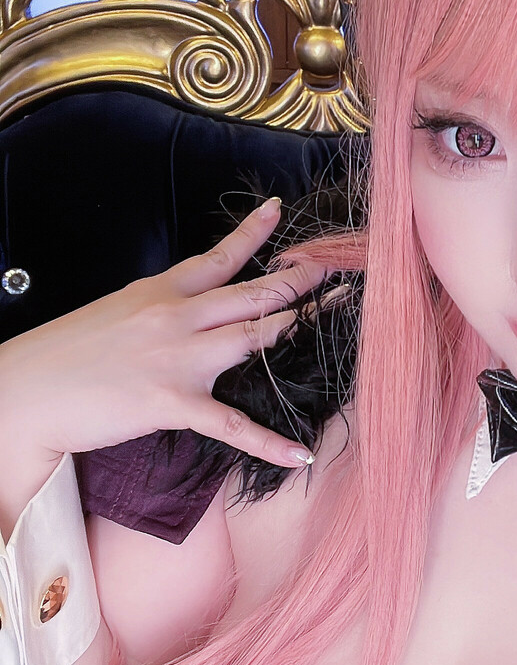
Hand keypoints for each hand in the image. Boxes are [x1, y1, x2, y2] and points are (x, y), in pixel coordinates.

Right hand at [0, 200, 326, 469]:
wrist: (29, 389)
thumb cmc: (65, 355)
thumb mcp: (115, 313)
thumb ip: (157, 309)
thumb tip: (188, 313)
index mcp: (159, 291)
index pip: (218, 256)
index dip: (254, 232)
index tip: (280, 210)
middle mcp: (175, 316)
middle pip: (252, 292)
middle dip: (300, 283)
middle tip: (338, 274)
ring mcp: (177, 358)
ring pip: (253, 337)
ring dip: (296, 329)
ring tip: (334, 326)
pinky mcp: (172, 402)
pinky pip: (232, 424)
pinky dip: (269, 442)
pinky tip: (300, 454)